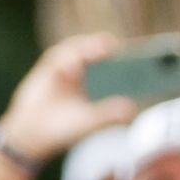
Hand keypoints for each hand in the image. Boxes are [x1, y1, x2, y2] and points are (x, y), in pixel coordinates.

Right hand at [0, 33, 136, 160]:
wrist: (33, 133)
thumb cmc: (64, 129)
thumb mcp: (90, 122)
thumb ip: (108, 114)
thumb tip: (132, 107)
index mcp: (97, 82)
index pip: (115, 64)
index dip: (129, 57)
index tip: (145, 54)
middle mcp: (83, 71)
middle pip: (98, 51)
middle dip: (110, 47)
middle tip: (122, 47)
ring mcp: (65, 67)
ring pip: (79, 48)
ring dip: (90, 46)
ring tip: (103, 49)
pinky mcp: (48, 68)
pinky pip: (58, 56)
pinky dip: (68, 58)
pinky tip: (75, 66)